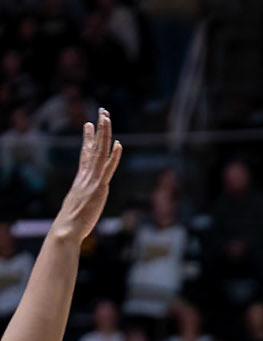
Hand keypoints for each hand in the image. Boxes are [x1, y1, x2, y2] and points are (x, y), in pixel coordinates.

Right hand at [54, 108, 121, 241]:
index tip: (89, 124)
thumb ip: (81, 202)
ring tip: (106, 116)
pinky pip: (107, 168)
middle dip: (98, 128)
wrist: (67, 228)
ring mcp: (92, 180)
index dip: (88, 138)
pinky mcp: (99, 187)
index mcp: (81, 179)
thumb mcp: (77, 207)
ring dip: (104, 133)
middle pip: (93, 147)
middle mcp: (86, 175)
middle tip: (102, 111)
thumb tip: (80, 207)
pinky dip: (114, 156)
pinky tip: (118, 144)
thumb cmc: (70, 224)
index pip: (85, 153)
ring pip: (99, 152)